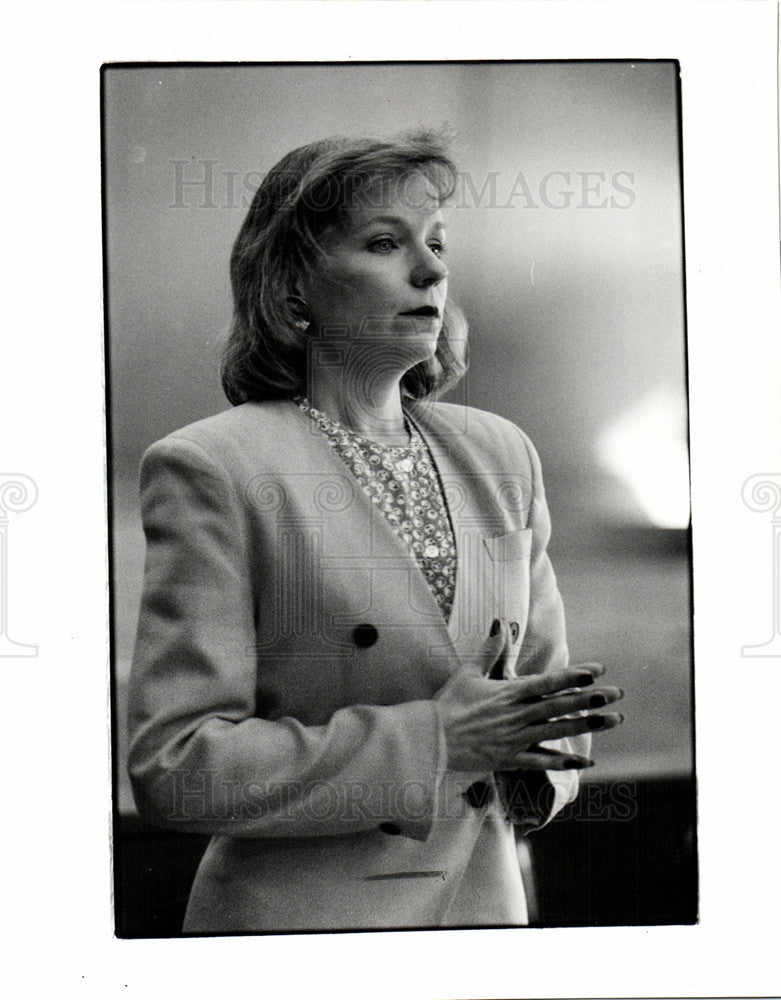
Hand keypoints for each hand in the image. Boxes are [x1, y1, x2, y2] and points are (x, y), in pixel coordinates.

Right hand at [435, 623, 623, 771]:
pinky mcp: (510, 758)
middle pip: (561, 706)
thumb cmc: (448, 704)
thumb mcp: (468, 672)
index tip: (598, 671)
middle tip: (617, 694)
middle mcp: (518, 715)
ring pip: (558, 731)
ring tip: (612, 721)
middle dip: (591, 699)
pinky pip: (541, 761)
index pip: (549, 682)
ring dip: (587, 726)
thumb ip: (489, 649)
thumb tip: (500, 623)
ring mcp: (516, 738)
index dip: (575, 676)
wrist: (430, 739)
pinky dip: (564, 763)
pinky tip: (585, 763)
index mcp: (509, 693)